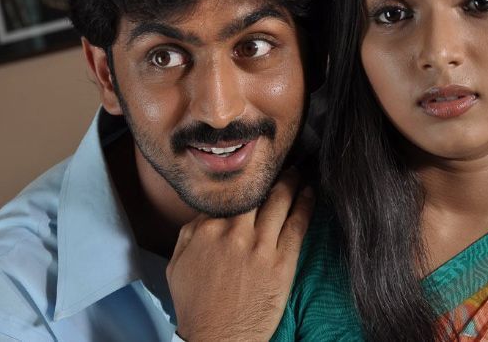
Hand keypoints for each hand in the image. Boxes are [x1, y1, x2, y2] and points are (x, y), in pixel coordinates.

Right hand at [166, 168, 314, 341]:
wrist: (218, 339)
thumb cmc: (196, 305)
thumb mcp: (177, 264)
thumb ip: (191, 231)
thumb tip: (207, 212)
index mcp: (206, 229)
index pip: (230, 194)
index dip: (244, 181)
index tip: (253, 171)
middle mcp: (233, 233)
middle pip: (256, 191)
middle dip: (268, 174)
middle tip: (279, 163)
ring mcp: (259, 247)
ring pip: (279, 201)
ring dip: (291, 182)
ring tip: (298, 173)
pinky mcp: (281, 263)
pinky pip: (297, 225)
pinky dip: (306, 205)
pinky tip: (310, 193)